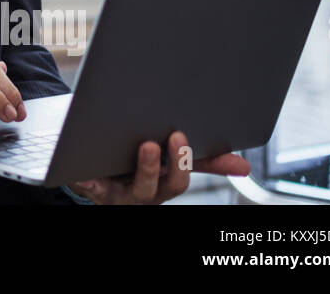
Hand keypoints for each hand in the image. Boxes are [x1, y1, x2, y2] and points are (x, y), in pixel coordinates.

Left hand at [67, 131, 251, 203]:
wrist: (95, 172)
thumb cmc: (139, 164)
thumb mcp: (170, 163)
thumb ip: (204, 161)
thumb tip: (244, 167)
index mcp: (162, 183)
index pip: (179, 180)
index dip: (183, 163)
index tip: (180, 137)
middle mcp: (143, 192)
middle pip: (160, 187)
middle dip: (164, 164)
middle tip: (166, 138)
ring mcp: (118, 192)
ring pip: (134, 189)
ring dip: (143, 168)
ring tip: (144, 146)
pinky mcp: (92, 189)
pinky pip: (90, 187)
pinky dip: (88, 181)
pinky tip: (85, 172)